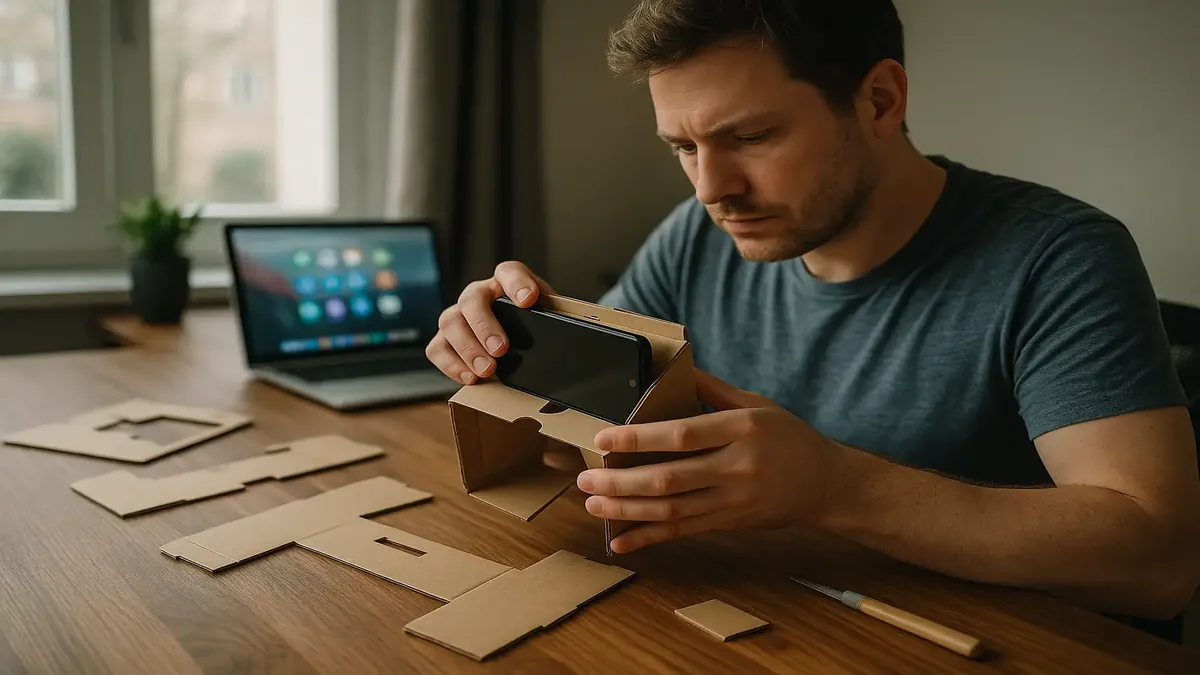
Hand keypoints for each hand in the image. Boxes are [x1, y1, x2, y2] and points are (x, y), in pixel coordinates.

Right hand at [424, 261, 554, 384]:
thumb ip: (558, 319)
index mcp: (507, 283)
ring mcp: (459, 316)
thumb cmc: (536, 328)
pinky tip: (471, 378)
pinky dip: (451, 364)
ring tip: (488, 370)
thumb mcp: (550, 319)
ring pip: (449, 321)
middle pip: (472, 298)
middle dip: (485, 325)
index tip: (529, 300)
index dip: (517, 283)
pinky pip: (437, 348)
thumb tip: (578, 329)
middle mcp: (480, 294)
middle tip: (501, 349)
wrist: (523, 345)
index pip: (509, 271)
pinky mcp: (445, 340)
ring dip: (468, 348)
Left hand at [576, 369, 851, 552]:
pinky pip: (683, 531)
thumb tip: (674, 367)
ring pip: (672, 509)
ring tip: (593, 503)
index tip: (604, 439)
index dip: (640, 439)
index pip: (682, 435)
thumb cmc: (788, 437)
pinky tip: (621, 541)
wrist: (827, 484)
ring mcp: (734, 499)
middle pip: (670, 477)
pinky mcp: (731, 523)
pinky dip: (649, 537)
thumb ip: (713, 390)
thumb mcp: (757, 404)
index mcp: (741, 429)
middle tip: (585, 479)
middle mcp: (737, 466)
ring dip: (627, 510)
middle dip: (621, 481)